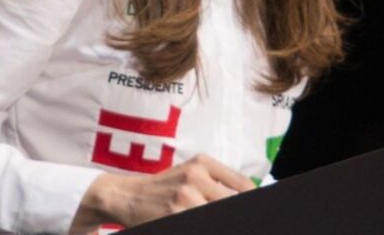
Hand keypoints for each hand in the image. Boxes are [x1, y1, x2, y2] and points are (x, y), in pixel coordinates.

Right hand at [72, 154, 255, 230]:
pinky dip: (199, 220)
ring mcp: (184, 197)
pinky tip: (191, 215)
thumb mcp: (191, 173)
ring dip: (216, 215)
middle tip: (238, 214)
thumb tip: (250, 192)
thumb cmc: (163, 187)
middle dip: (237, 209)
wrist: (125, 195)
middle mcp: (195, 176)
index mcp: (203, 163)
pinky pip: (198, 219)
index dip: (253, 197)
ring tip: (202, 210)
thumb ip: (218, 181)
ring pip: (218, 211)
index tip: (258, 204)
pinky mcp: (173, 214)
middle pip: (232, 200)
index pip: (243, 185)